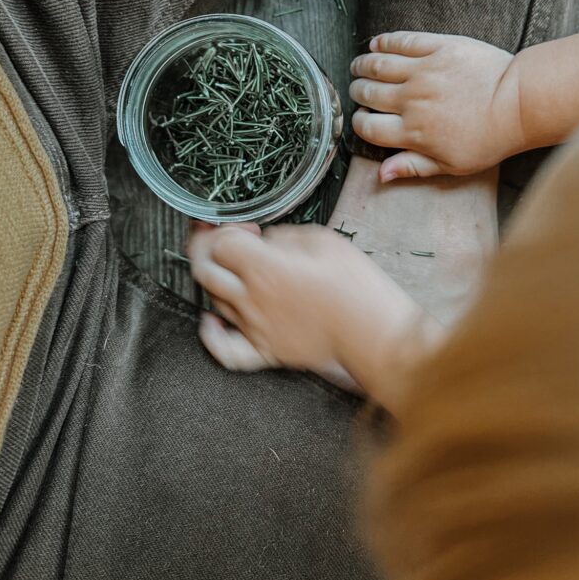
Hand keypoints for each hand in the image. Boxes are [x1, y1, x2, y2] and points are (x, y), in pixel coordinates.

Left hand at [186, 223, 444, 408]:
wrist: (374, 332)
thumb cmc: (356, 285)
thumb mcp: (323, 240)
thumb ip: (283, 236)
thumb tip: (265, 241)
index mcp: (264, 268)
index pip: (219, 244)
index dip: (226, 229)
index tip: (247, 227)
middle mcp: (251, 299)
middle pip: (204, 270)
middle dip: (206, 248)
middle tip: (222, 239)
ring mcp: (255, 328)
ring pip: (213, 300)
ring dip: (216, 279)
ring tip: (234, 269)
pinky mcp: (266, 351)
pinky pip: (225, 350)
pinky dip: (211, 335)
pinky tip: (211, 320)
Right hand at [350, 31, 524, 180]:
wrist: (518, 103)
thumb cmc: (490, 138)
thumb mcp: (451, 165)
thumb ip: (412, 167)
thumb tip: (381, 175)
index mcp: (412, 132)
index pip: (368, 127)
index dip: (359, 124)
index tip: (362, 120)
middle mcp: (411, 101)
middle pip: (368, 94)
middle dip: (358, 93)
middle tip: (358, 91)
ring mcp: (422, 72)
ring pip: (378, 65)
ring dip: (363, 65)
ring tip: (359, 66)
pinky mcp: (437, 48)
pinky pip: (401, 41)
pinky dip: (384, 41)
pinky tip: (377, 43)